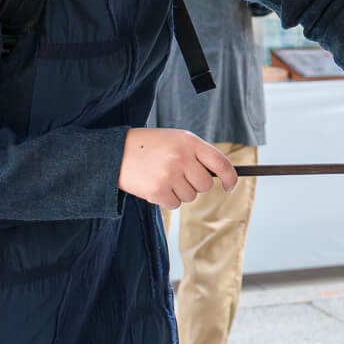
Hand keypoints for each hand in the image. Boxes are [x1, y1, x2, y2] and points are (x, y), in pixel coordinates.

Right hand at [119, 128, 236, 206]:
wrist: (114, 152)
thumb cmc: (149, 146)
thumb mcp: (175, 139)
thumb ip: (197, 153)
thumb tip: (220, 175)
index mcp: (189, 142)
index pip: (220, 162)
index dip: (230, 177)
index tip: (229, 186)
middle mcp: (181, 157)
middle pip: (205, 185)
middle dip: (195, 184)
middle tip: (178, 175)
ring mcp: (169, 175)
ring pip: (190, 196)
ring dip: (180, 192)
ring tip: (162, 177)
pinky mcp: (157, 191)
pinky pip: (175, 204)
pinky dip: (167, 199)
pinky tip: (155, 185)